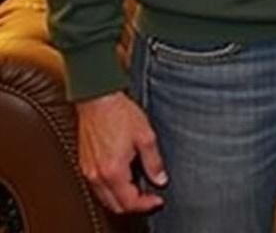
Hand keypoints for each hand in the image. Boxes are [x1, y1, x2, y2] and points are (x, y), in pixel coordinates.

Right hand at [76, 91, 166, 212]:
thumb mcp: (146, 136)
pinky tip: (124, 180)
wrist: (97, 100)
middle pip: (115, 206)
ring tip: (140, 190)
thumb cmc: (120, 114)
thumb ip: (153, 162)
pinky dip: (111, 191)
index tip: (158, 200)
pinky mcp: (84, 165)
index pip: (129, 202)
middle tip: (151, 198)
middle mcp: (97, 175)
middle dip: (135, 206)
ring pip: (105, 199)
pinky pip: (97, 188)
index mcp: (113, 171)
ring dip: (122, 200)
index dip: (146, 205)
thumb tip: (160, 180)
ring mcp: (88, 171)